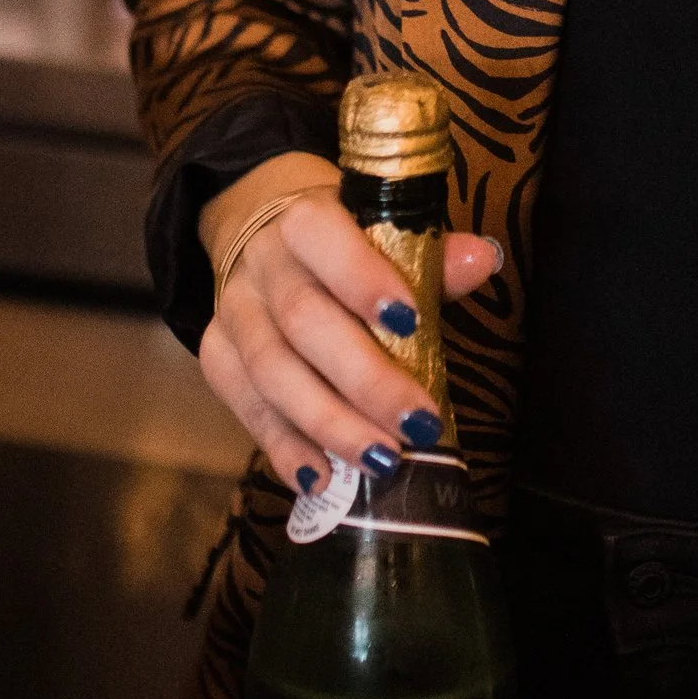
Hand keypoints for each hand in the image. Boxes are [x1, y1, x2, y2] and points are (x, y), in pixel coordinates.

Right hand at [194, 155, 505, 494]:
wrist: (268, 242)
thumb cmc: (347, 248)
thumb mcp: (387, 238)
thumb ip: (432, 257)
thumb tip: (480, 261)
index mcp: (305, 221)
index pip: (323, 238)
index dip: (362, 279)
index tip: (411, 321)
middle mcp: (262, 264)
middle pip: (303, 321)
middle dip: (363, 378)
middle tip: (417, 423)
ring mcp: (234, 312)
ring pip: (271, 372)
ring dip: (329, 423)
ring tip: (381, 460)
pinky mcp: (217, 355)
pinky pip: (246, 407)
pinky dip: (284, 446)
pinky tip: (322, 477)